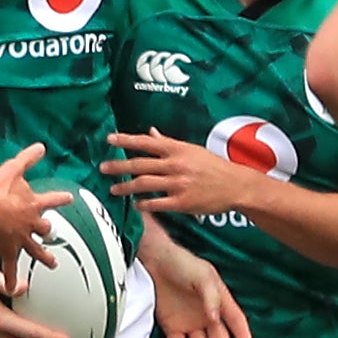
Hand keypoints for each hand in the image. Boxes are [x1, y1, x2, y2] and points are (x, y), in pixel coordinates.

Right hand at [0, 143, 69, 279]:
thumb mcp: (14, 169)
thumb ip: (28, 159)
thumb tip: (41, 147)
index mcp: (32, 205)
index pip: (51, 200)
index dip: (60, 199)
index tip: (69, 198)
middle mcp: (30, 224)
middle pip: (45, 229)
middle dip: (49, 232)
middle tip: (53, 235)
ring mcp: (20, 240)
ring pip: (35, 251)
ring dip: (43, 257)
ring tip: (52, 264)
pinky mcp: (8, 252)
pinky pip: (10, 269)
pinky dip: (11, 279)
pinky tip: (12, 290)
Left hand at [103, 129, 261, 217]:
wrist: (235, 185)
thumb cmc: (212, 166)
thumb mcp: (191, 150)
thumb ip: (167, 142)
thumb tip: (150, 132)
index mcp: (177, 149)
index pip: (145, 142)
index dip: (125, 140)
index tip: (109, 140)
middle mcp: (175, 164)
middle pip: (140, 164)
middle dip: (118, 166)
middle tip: (102, 168)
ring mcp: (178, 184)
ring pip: (144, 184)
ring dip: (126, 187)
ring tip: (113, 189)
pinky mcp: (182, 202)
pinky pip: (157, 203)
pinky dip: (143, 204)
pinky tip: (135, 205)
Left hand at [142, 227, 249, 337]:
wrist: (155, 262)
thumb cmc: (182, 264)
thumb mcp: (203, 276)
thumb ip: (212, 297)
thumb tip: (215, 318)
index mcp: (219, 301)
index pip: (235, 320)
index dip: (242, 333)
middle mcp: (207, 315)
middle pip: (219, 337)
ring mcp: (190, 322)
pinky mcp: (172, 327)